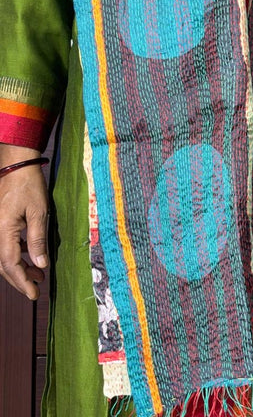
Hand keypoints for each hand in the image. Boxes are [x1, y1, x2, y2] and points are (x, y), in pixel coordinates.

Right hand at [0, 146, 48, 299]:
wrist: (17, 165)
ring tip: (39, 274)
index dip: (22, 282)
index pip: (11, 265)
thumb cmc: (28, 185)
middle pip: (4, 265)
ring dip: (21, 267)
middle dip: (20, 279)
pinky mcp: (2, 222)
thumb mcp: (39, 212)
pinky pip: (7, 244)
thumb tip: (41, 264)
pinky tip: (32, 255)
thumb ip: (38, 240)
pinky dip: (19, 254)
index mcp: (4, 231)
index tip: (34, 294)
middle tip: (36, 288)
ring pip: (5, 256)